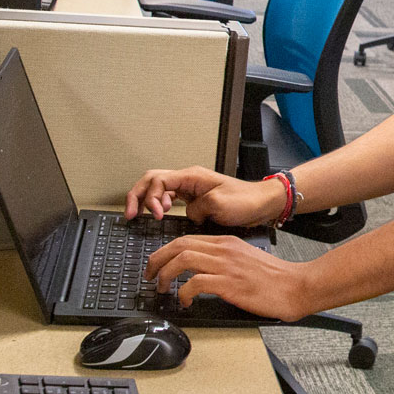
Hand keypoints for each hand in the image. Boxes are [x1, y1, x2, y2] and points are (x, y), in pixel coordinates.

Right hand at [124, 165, 286, 225]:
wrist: (263, 205)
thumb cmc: (247, 201)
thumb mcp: (219, 204)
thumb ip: (196, 208)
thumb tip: (185, 214)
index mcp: (191, 176)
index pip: (157, 180)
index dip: (148, 197)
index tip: (152, 215)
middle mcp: (188, 180)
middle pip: (151, 181)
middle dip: (137, 196)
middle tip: (129, 215)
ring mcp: (190, 189)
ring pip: (158, 189)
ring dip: (147, 201)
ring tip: (143, 216)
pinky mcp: (194, 200)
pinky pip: (169, 199)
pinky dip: (159, 207)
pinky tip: (160, 217)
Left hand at [146, 235, 319, 322]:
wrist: (296, 286)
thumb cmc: (275, 278)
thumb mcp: (246, 260)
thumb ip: (224, 260)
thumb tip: (200, 272)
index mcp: (227, 242)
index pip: (186, 239)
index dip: (164, 252)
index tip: (156, 265)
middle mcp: (224, 250)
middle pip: (179, 245)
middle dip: (157, 260)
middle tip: (149, 276)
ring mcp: (226, 266)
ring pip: (182, 260)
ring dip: (165, 275)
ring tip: (162, 289)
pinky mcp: (229, 284)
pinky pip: (195, 283)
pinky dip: (183, 293)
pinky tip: (185, 302)